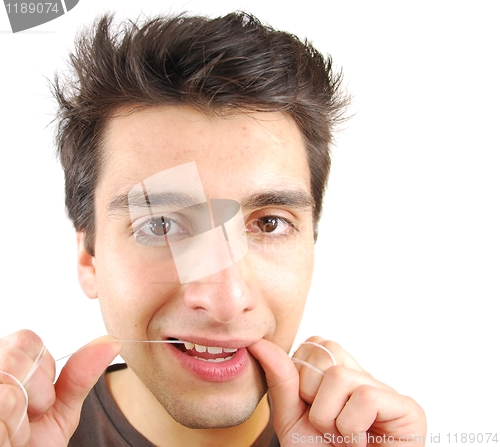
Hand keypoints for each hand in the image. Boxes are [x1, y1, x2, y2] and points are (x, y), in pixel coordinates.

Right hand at [0, 330, 120, 446]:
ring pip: (7, 391)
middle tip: (30, 417)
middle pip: (15, 358)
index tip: (44, 397)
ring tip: (15, 433)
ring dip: (18, 421)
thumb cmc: (32, 446)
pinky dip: (8, 435)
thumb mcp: (60, 411)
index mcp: (3, 365)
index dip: (43, 370)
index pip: (27, 339)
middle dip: (36, 395)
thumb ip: (81, 376)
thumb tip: (112, 341)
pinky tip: (5, 441)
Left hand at [248, 336, 425, 445]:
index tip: (312, 412)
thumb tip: (260, 343)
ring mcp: (387, 390)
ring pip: (339, 376)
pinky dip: (351, 427)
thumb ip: (280, 379)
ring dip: (329, 417)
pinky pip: (365, 396)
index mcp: (338, 374)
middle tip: (327, 427)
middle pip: (323, 352)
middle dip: (312, 397)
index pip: (312, 345)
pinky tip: (360, 443)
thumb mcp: (291, 417)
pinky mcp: (408, 408)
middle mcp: (363, 376)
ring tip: (342, 437)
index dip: (301, 381)